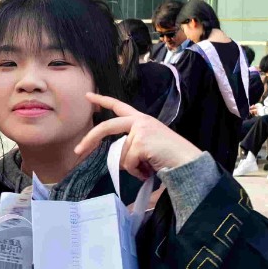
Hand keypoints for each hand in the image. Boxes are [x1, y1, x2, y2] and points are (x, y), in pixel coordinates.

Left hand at [74, 94, 202, 180]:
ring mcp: (140, 130)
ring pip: (120, 154)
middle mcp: (140, 121)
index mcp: (142, 120)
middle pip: (107, 127)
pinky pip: (128, 163)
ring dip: (132, 167)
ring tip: (149, 167)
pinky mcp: (141, 142)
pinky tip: (150, 170)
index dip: (103, 100)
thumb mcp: (148, 146)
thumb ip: (132, 144)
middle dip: (90, 139)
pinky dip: (137, 172)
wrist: (189, 163)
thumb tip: (116, 158)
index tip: (88, 96)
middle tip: (78, 150)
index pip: (119, 106)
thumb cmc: (170, 158)